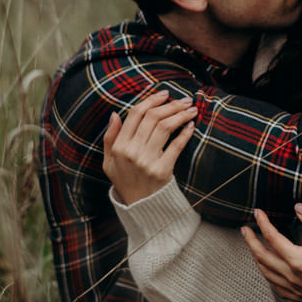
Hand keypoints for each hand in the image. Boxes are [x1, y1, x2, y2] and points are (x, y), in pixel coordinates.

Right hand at [103, 90, 197, 204]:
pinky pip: (177, 145)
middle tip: (184, 100)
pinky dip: (186, 132)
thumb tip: (115, 114)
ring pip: (165, 127)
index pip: (135, 114)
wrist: (140, 207)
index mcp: (119, 146)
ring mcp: (147, 161)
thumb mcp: (109, 161)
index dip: (151, 100)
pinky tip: (191, 125)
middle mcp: (132, 152)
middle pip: (153, 117)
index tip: (164, 94)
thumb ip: (110, 137)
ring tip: (191, 109)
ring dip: (180, 114)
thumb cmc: (125, 180)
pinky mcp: (163, 170)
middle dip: (171, 104)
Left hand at [242, 204, 301, 301]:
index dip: (263, 223)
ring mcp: (296, 290)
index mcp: (298, 261)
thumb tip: (298, 207)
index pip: (272, 238)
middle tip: (245, 230)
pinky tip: (270, 272)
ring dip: (257, 259)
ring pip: (267, 274)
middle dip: (251, 242)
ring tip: (254, 247)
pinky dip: (268, 276)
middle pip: (262, 258)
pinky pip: (276, 287)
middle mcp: (292, 277)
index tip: (258, 212)